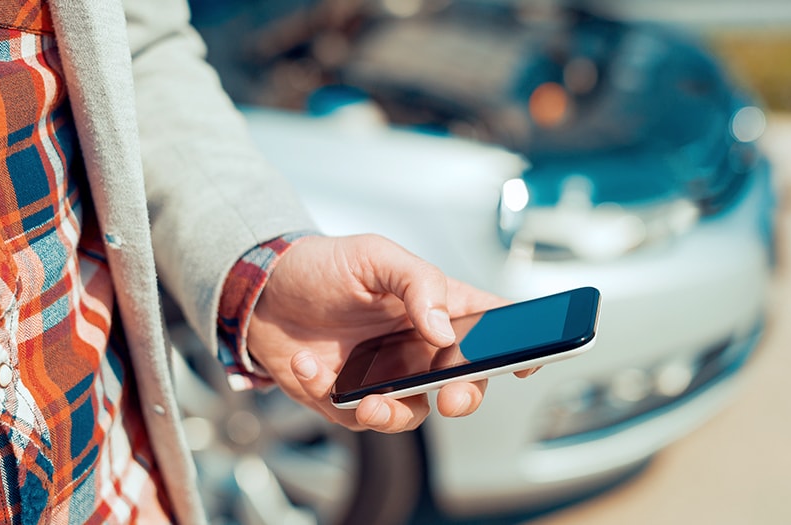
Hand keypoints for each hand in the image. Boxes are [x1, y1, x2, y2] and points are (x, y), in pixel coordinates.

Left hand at [246, 234, 531, 432]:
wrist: (260, 291)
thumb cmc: (323, 265)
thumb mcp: (375, 256)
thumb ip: (418, 285)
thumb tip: (442, 330)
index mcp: (436, 306)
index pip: (490, 326)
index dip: (519, 344)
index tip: (530, 359)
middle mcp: (418, 346)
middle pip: (463, 382)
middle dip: (465, 397)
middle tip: (453, 397)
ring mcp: (386, 375)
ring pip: (412, 412)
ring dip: (394, 414)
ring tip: (367, 401)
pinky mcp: (349, 398)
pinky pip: (355, 415)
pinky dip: (331, 396)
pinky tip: (309, 367)